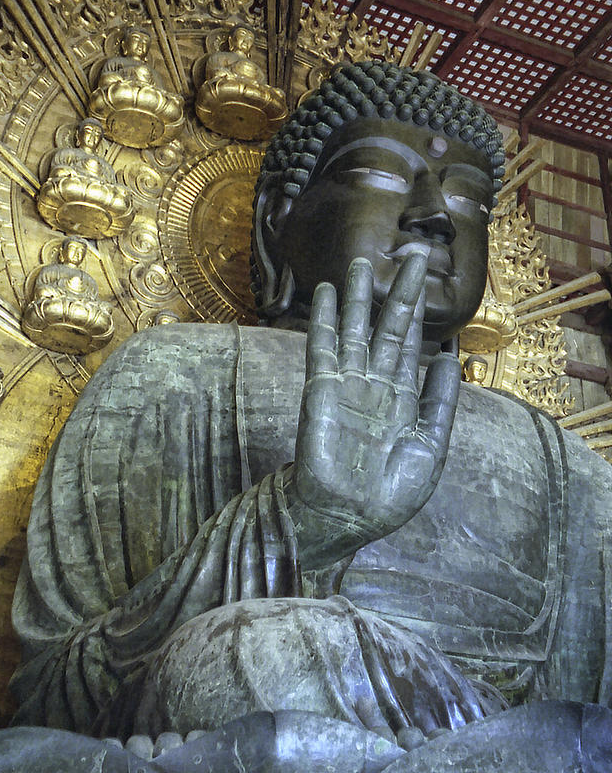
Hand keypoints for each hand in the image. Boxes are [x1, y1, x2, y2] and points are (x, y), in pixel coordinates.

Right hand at [287, 251, 459, 566]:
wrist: (348, 517)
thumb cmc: (390, 494)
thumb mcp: (430, 448)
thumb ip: (439, 403)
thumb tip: (451, 358)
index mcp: (402, 397)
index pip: (411, 344)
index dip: (418, 311)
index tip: (426, 279)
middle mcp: (374, 383)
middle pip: (387, 328)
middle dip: (398, 293)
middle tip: (412, 254)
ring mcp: (346, 384)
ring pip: (354, 330)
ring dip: (357, 297)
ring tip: (361, 263)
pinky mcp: (320, 389)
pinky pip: (323, 348)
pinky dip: (323, 319)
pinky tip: (324, 293)